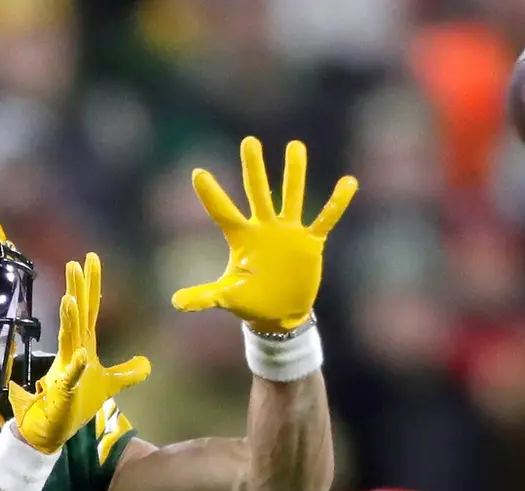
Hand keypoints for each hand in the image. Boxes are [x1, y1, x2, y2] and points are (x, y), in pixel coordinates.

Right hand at [10, 253, 149, 456]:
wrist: (52, 429)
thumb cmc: (75, 403)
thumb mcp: (108, 385)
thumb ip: (127, 372)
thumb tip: (148, 363)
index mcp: (83, 346)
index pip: (90, 310)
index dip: (92, 286)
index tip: (92, 258)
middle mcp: (72, 351)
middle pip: (78, 317)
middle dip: (77, 291)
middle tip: (76, 264)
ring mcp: (66, 370)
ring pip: (69, 340)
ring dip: (70, 321)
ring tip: (71, 299)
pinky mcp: (63, 391)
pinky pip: (70, 377)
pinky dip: (75, 367)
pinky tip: (82, 355)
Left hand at [173, 136, 356, 333]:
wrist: (280, 314)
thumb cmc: (251, 302)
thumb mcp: (227, 297)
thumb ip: (204, 297)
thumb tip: (176, 303)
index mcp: (241, 238)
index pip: (223, 212)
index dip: (211, 195)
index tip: (198, 173)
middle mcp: (264, 227)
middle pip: (257, 192)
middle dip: (253, 169)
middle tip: (249, 142)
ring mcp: (288, 232)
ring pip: (291, 196)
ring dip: (294, 173)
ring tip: (295, 146)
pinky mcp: (309, 242)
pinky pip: (325, 219)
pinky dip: (337, 203)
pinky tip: (348, 182)